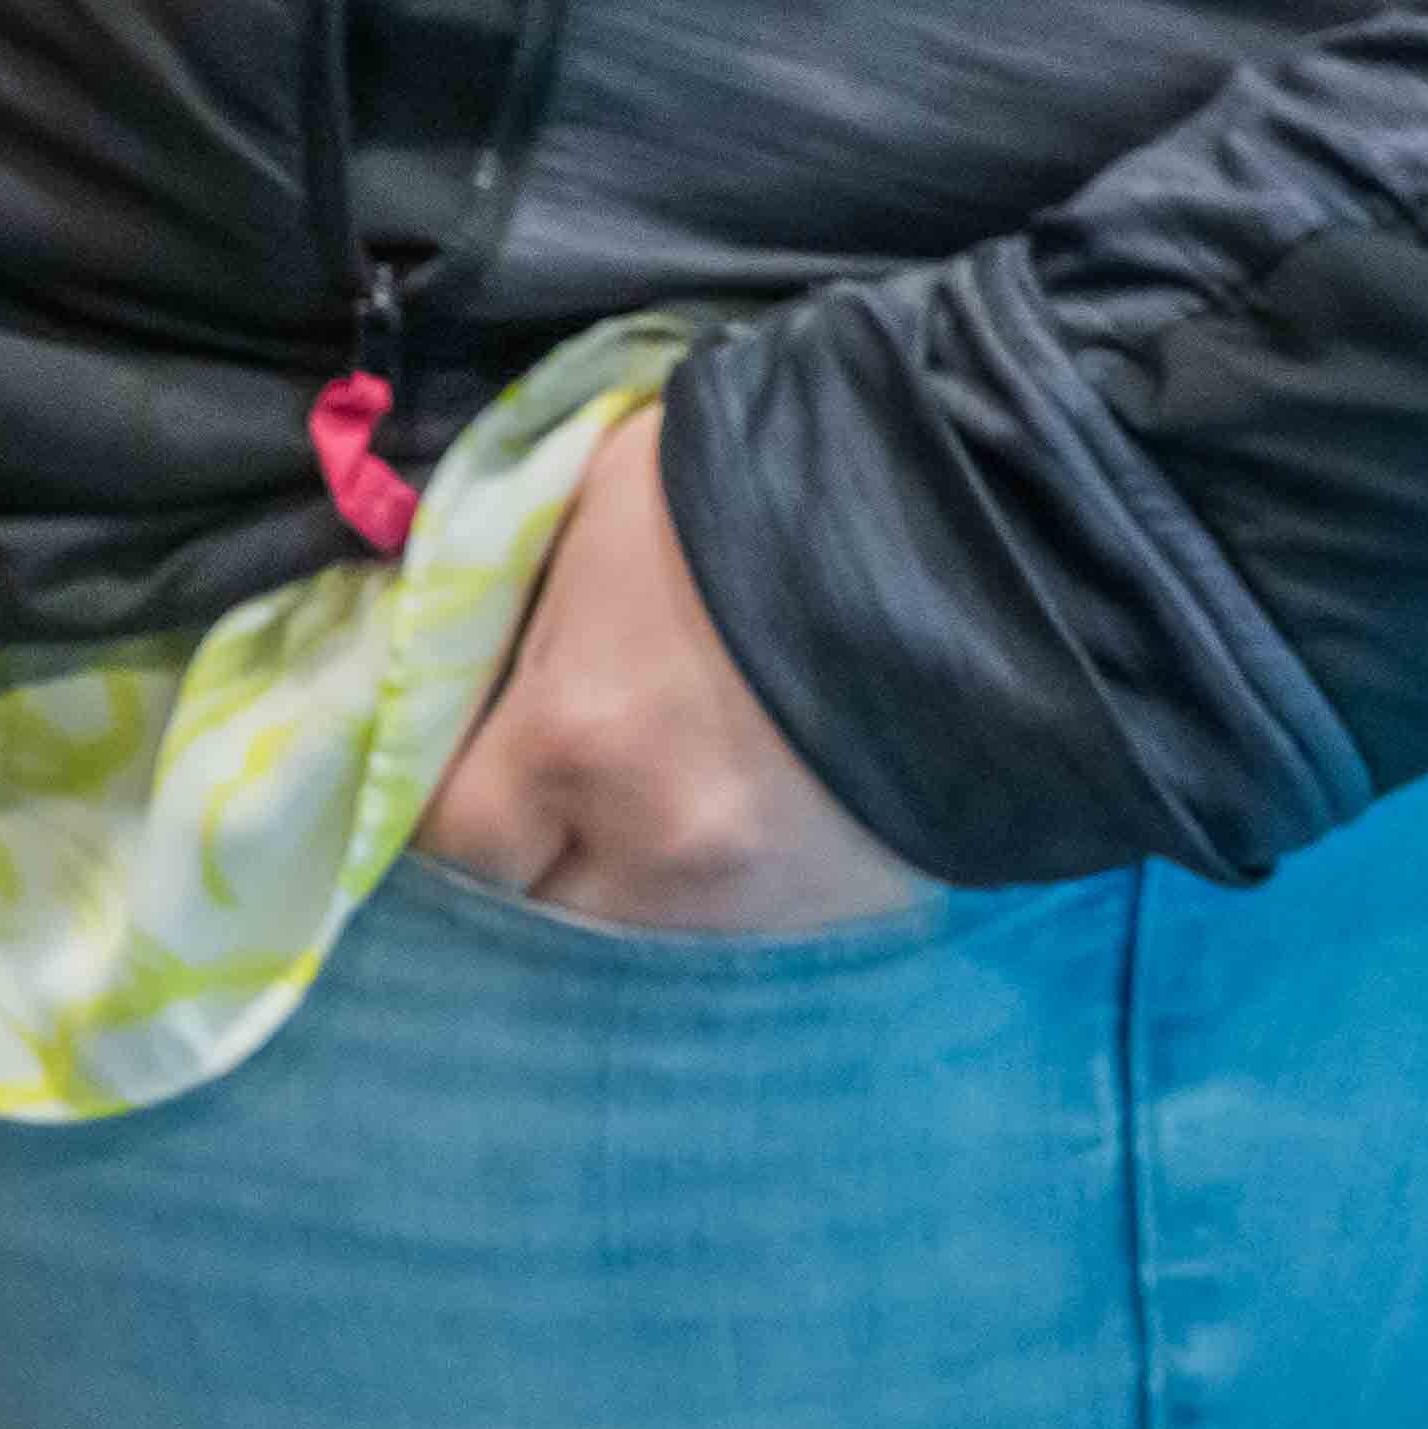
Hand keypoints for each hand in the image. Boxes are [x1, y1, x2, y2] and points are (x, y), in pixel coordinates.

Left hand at [423, 405, 923, 933]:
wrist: (992, 530)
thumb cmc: (772, 489)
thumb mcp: (598, 502)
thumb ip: (510, 596)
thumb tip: (447, 642)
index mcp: (576, 740)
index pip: (447, 837)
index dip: (436, 804)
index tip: (444, 771)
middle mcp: (657, 849)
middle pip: (529, 915)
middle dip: (518, 863)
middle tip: (520, 804)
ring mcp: (758, 902)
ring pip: (627, 939)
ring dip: (610, 887)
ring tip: (623, 813)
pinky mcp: (842, 916)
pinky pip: (728, 936)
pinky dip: (702, 894)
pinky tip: (713, 826)